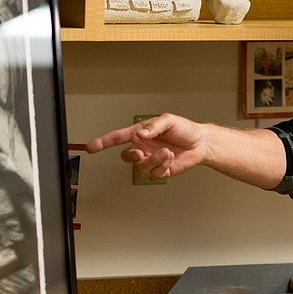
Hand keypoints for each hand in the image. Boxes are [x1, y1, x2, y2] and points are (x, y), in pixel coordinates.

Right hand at [86, 112, 205, 179]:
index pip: (117, 138)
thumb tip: (140, 134)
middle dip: (132, 155)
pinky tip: (170, 158)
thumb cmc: (184, 129)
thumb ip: (153, 127)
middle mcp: (144, 147)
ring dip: (153, 160)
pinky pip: (154, 173)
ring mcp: (151, 160)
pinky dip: (162, 165)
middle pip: (126, 156)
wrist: (200, 143)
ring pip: (141, 167)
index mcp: (141, 134)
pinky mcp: (160, 171)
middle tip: (141, 152)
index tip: (92, 147)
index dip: (103, 142)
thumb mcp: (168, 120)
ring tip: (166, 152)